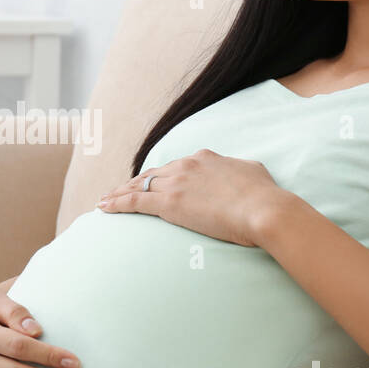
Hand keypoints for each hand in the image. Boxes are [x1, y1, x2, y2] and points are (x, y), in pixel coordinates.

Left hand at [96, 147, 288, 247]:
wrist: (263, 210)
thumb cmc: (264, 196)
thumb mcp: (253, 172)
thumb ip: (240, 170)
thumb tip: (242, 171)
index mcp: (205, 158)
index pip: (175, 166)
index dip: (162, 175)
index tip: (153, 181)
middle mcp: (186, 165)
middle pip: (153, 174)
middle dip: (134, 181)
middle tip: (120, 189)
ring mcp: (176, 183)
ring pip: (138, 185)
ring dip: (119, 192)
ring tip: (105, 200)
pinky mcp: (169, 204)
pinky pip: (134, 201)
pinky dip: (116, 203)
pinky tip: (104, 208)